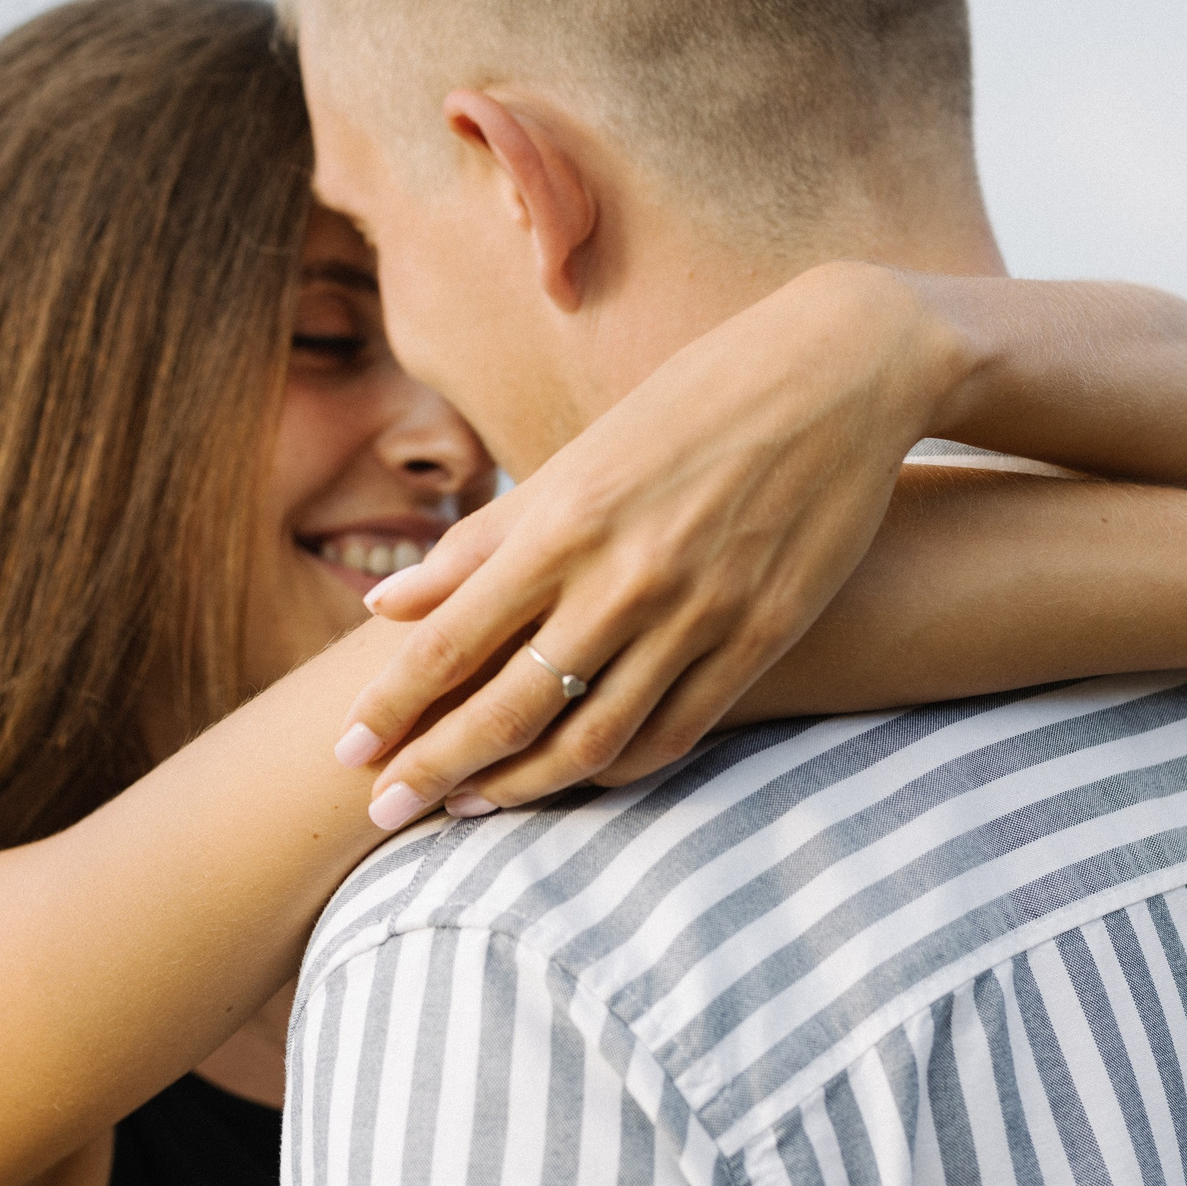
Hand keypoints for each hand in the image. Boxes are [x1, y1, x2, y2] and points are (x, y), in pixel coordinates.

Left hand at [332, 263, 961, 828]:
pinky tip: (577, 779)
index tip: (345, 756)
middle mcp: (624, 576)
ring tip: (471, 807)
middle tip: (384, 813)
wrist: (840, 372)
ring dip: (519, 787)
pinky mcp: (761, 635)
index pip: (448, 643)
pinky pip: (674, 732)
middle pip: (507, 709)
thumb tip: (387, 608)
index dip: (388, 710)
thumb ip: (485, 539)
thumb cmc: (695, 399)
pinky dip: (615, 769)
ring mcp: (698, 613)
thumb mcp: (583, 453)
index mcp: (565, 520)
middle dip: (434, 771)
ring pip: (590, 740)